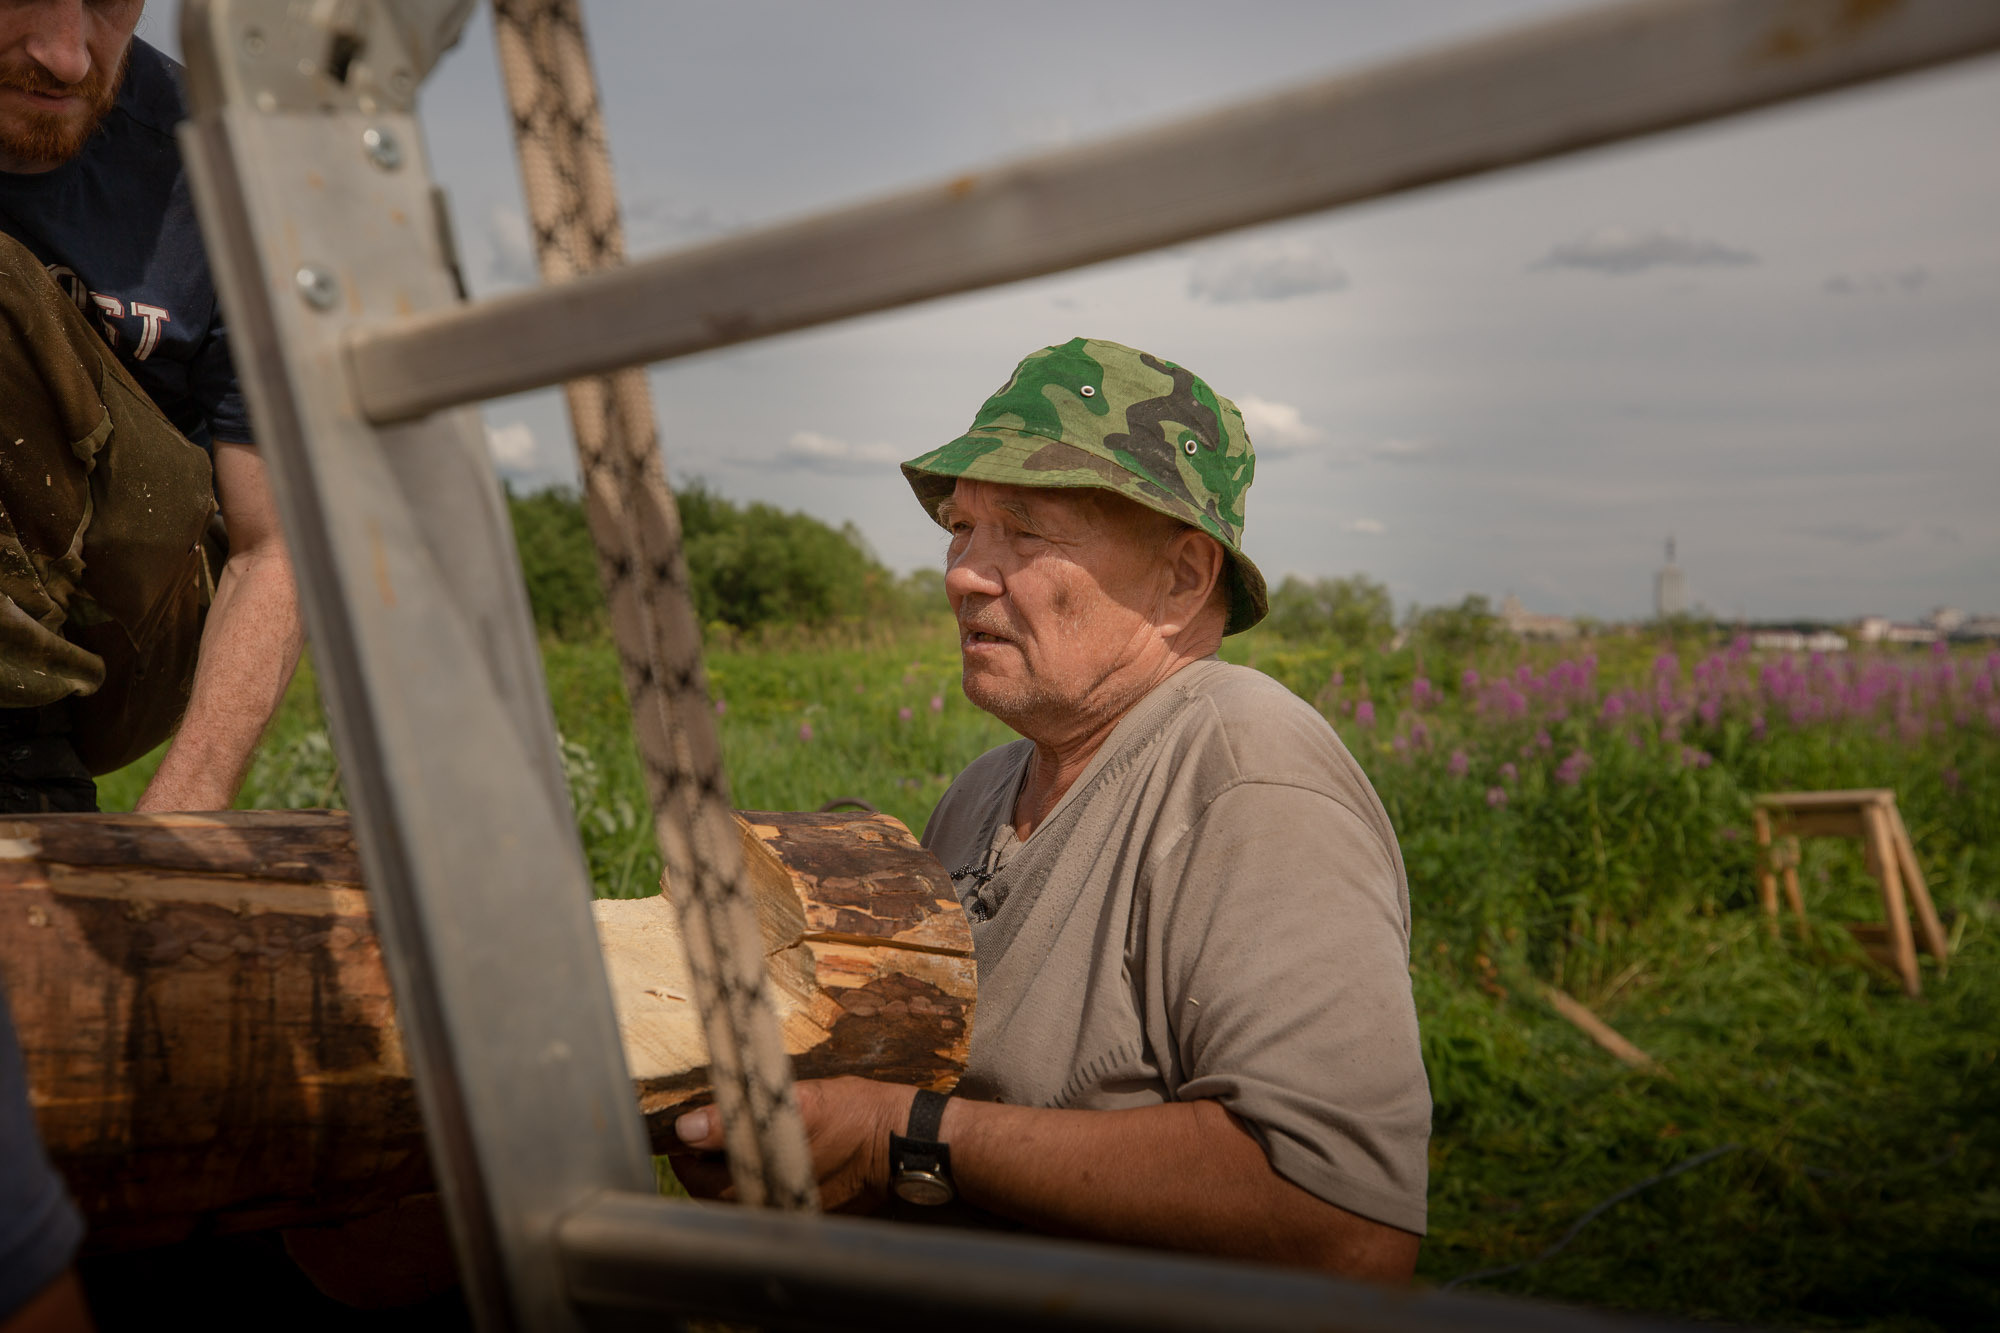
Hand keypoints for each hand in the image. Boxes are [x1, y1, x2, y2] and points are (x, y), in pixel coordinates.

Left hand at [667, 1077, 917, 1211]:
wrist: (909, 1141)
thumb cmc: (858, 1118)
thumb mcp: (798, 1105)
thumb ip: (735, 1121)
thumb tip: (686, 1129)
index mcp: (765, 1190)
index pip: (699, 1182)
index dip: (686, 1151)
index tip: (685, 1124)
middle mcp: (774, 1208)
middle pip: (717, 1189)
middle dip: (709, 1157)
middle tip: (712, 1120)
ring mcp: (793, 1208)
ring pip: (743, 1189)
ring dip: (735, 1162)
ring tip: (742, 1127)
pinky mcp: (811, 1204)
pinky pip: (770, 1189)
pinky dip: (762, 1168)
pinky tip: (774, 1142)